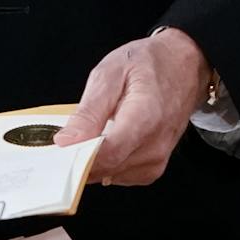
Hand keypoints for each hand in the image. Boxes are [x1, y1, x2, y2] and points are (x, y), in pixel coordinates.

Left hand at [52, 28, 211, 185]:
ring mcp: (157, 159)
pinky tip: (99, 145)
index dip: (76, 156)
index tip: (55, 150)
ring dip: (90, 162)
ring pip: (110, 175)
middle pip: (106, 168)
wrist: (184, 66)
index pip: (107, 154)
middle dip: (77, 159)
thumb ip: (89, 112)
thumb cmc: (148, 64)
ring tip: (81, 137)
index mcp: (145, 118)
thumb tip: (66, 142)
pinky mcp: (154, 167)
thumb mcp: (110, 74)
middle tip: (60, 141)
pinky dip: (104, 164)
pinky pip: (120, 175)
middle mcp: (155, 145)